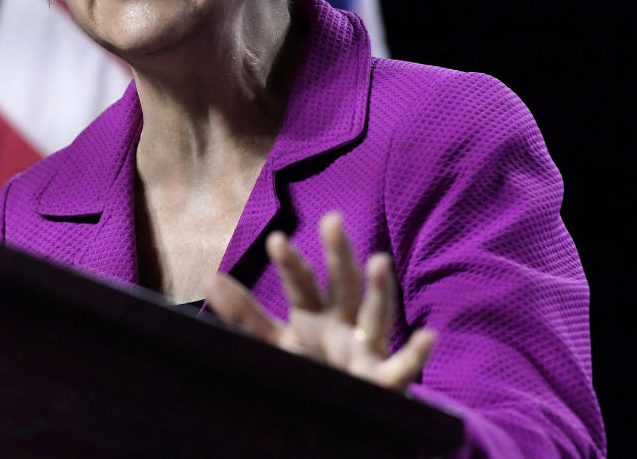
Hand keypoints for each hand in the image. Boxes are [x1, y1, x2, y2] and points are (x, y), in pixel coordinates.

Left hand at [205, 212, 434, 391]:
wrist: (338, 416)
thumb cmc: (310, 369)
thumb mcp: (273, 343)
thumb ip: (244, 314)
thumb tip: (208, 275)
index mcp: (314, 314)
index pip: (300, 283)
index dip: (290, 263)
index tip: (276, 240)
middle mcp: (343, 324)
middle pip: (341, 283)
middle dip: (338, 253)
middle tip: (332, 219)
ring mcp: (365, 349)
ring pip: (375, 315)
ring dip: (379, 289)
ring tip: (380, 261)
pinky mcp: (382, 381)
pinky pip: (402, 369)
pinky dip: (415, 355)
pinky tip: (428, 338)